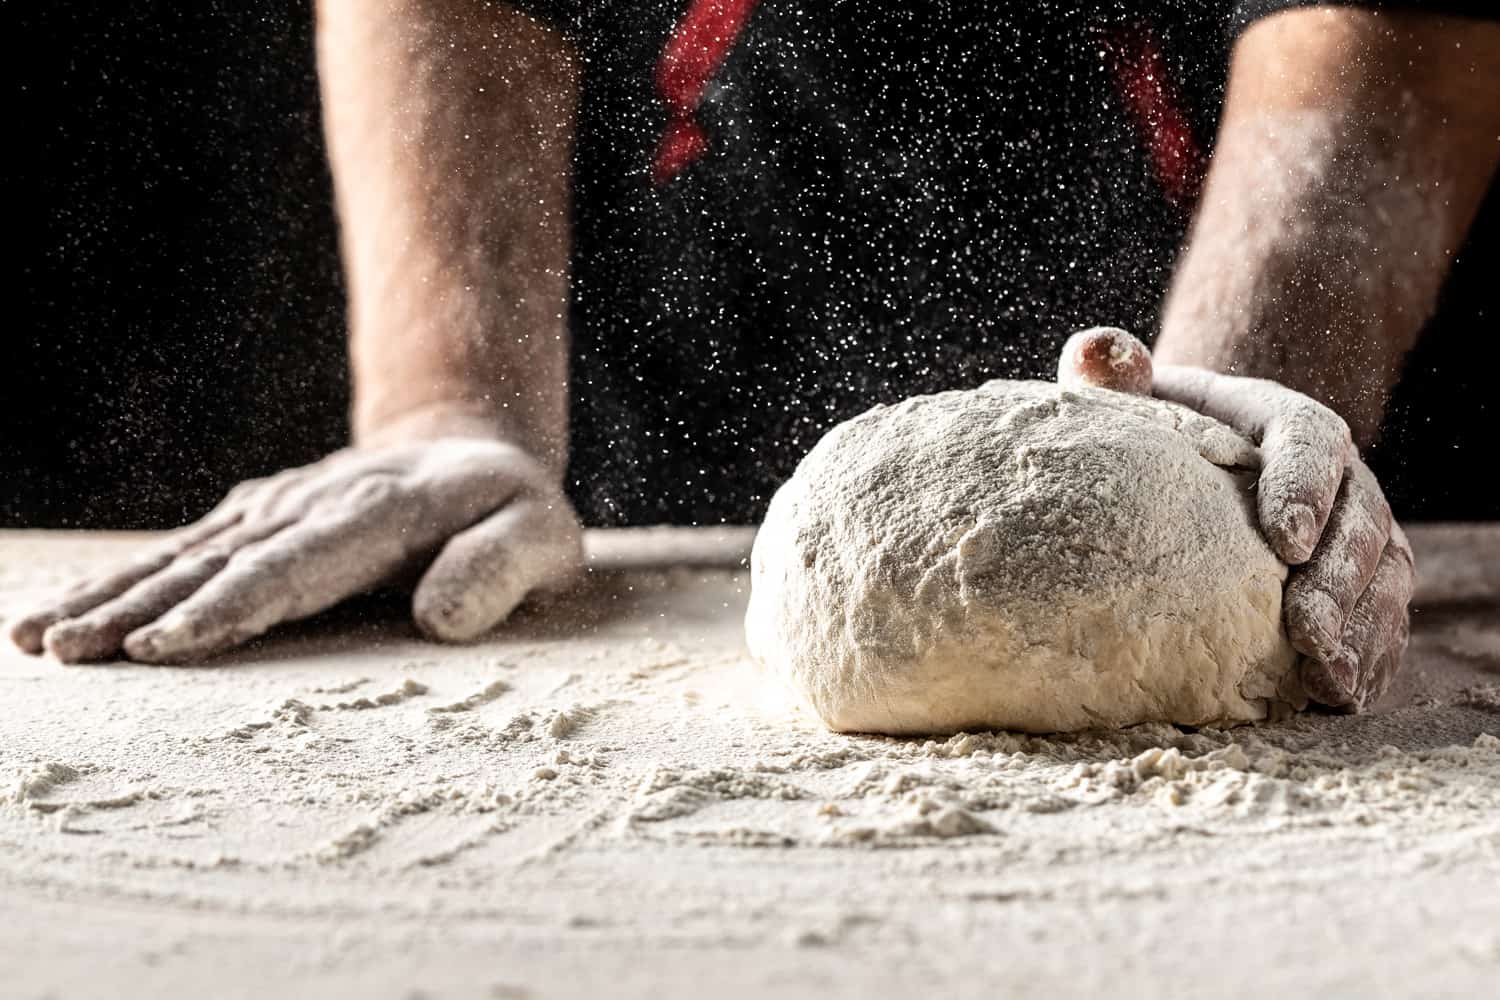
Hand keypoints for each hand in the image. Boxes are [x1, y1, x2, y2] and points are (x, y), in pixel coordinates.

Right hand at [6, 429, 581, 663]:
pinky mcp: (258, 517)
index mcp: (385, 512)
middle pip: (224, 559)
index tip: (169, 644)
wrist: (471, 450)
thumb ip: (502, 569)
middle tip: (72, 652)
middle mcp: (316, 503)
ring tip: (42, 639)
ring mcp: (279, 507)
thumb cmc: (515, 512)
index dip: (234, 603)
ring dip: (114, 593)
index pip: (300, 563)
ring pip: (188, 553)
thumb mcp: (544, 537)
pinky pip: (186, 549)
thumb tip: (439, 620)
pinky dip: (124, 578)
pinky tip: (68, 610)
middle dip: (144, 606)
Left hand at [1059, 327, 1413, 710]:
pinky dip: (1368, 661)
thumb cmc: (1162, 436)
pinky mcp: (1364, 585)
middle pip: (1358, 523)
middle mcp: (1341, 477)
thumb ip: (1115, 376)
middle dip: (1336, 581)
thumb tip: (1092, 350)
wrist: (1205, 468)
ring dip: (1359, 632)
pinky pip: (1382, 624)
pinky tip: (1339, 699)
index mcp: (1284, 422)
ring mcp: (1360, 534)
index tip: (1284, 539)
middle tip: (1304, 631)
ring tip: (1325, 681)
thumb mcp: (1137, 402)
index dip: (1304, 488)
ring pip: (1382, 580)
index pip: (1311, 441)